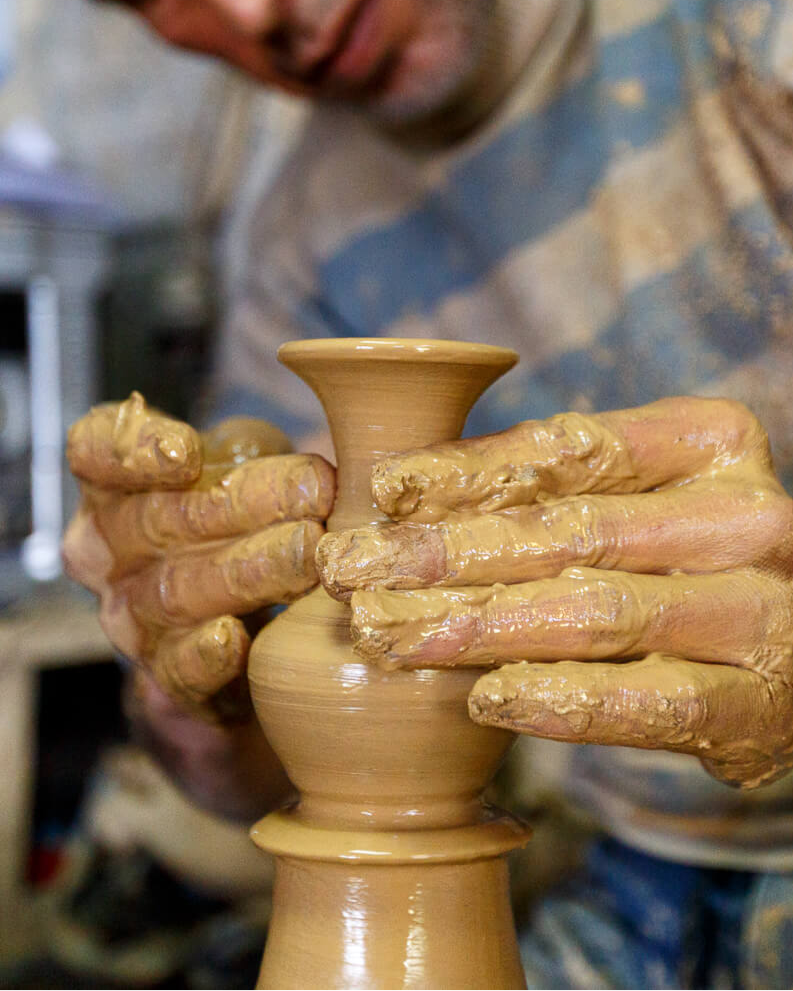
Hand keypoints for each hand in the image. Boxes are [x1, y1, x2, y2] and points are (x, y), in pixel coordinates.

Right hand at [64, 392, 334, 722]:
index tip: (186, 452)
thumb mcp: (250, 468)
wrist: (243, 637)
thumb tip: (339, 427)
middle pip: (155, 522)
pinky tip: (233, 638)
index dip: (130, 450)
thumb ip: (262, 450)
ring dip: (246, 569)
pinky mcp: (163, 682)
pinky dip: (203, 656)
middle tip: (314, 491)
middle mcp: (108, 554)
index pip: (95, 453)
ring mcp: (131, 621)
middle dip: (241, 504)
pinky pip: (173, 672)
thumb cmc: (247, 525)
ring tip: (309, 551)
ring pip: (174, 593)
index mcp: (116, 488)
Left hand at [317, 397, 792, 789]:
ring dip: (477, 624)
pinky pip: (646, 703)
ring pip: (596, 611)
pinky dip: (559, 700)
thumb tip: (399, 494)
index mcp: (709, 443)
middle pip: (569, 530)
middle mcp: (743, 517)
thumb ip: (551, 487)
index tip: (382, 489)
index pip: (570, 449)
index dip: (467, 469)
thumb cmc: (688, 556)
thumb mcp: (638, 495)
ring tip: (388, 632)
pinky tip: (483, 698)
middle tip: (352, 568)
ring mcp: (759, 612)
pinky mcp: (755, 705)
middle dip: (445, 551)